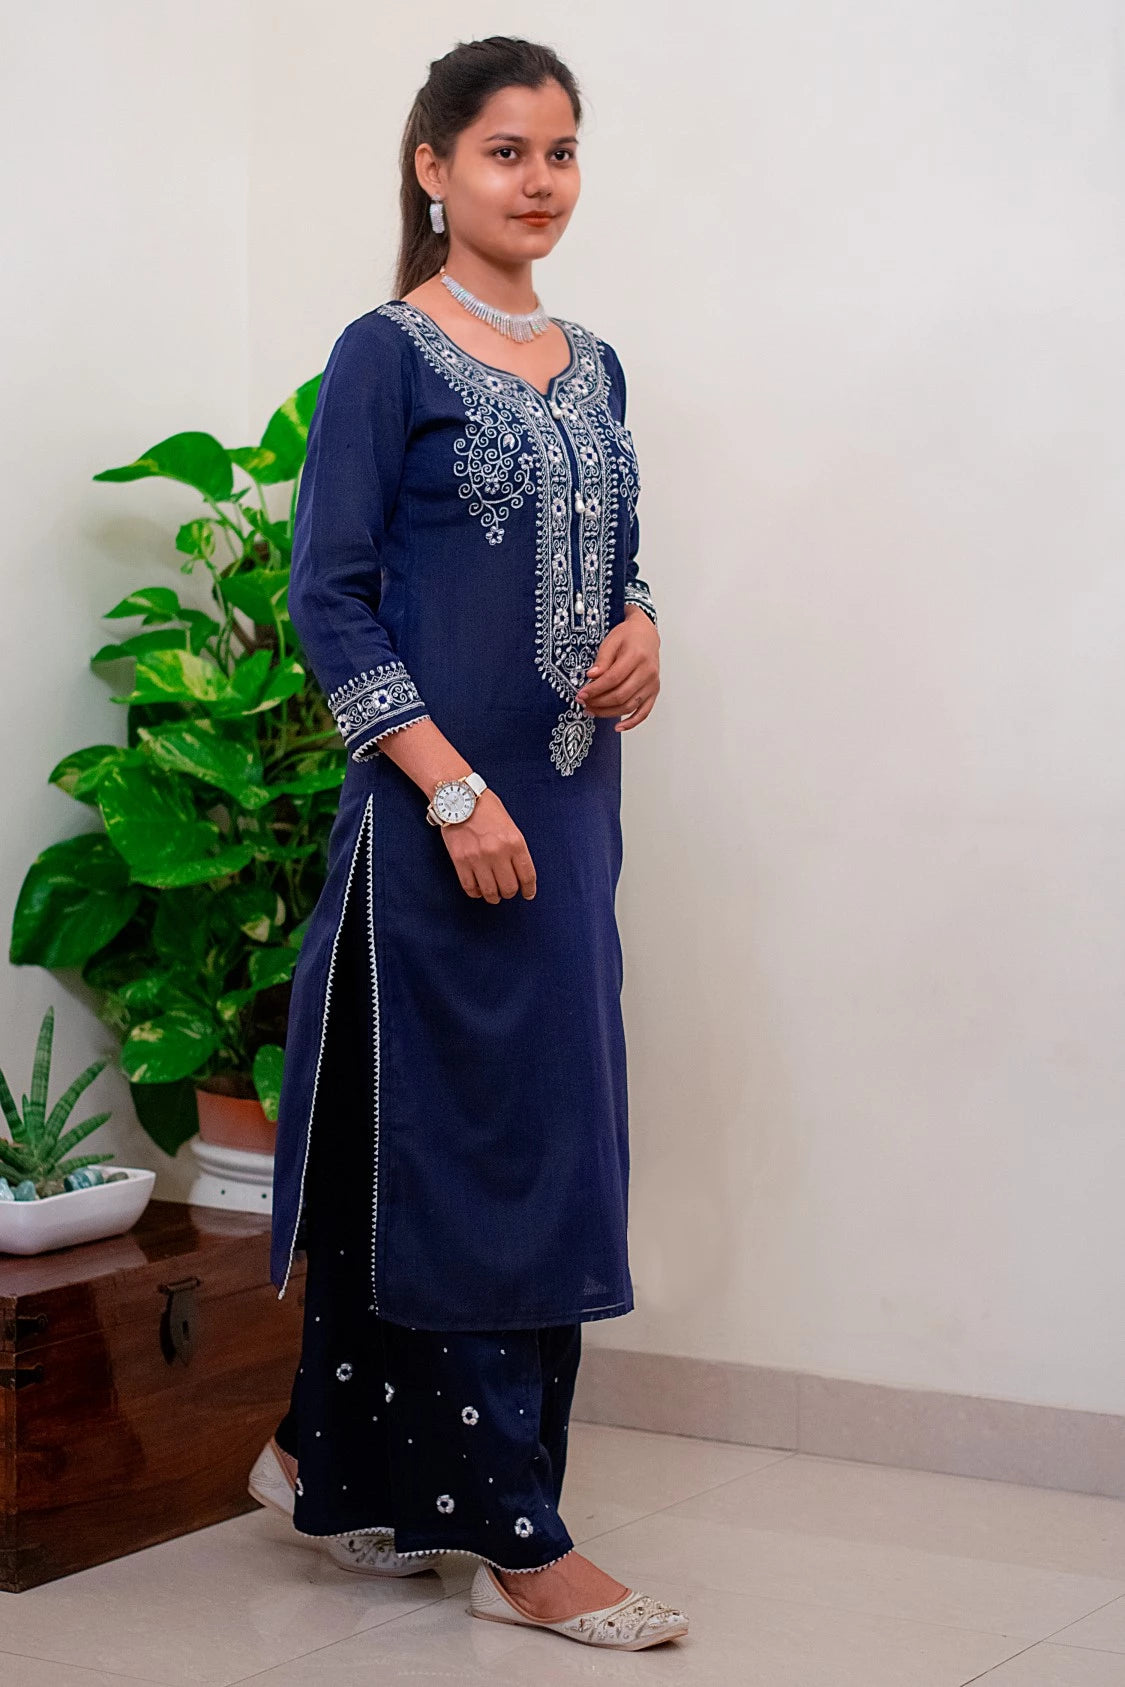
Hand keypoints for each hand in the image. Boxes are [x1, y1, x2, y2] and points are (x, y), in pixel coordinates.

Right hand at [440, 789, 536, 902]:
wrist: (459, 797)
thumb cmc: (485, 807)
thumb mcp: (510, 824)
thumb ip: (515, 847)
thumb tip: (518, 871)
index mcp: (515, 842)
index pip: (527, 875)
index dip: (529, 889)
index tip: (528, 894)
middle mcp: (498, 852)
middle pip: (509, 887)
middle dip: (510, 893)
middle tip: (508, 891)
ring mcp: (478, 858)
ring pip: (490, 892)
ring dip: (493, 897)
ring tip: (493, 895)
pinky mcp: (460, 861)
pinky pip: (469, 887)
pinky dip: (475, 893)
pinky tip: (478, 890)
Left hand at [575, 607, 659, 730]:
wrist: (646, 635)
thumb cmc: (628, 637)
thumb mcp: (611, 642)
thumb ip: (602, 661)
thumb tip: (592, 677)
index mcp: (637, 656)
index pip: (613, 679)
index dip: (595, 689)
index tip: (581, 694)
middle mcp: (647, 672)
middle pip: (621, 695)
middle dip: (599, 702)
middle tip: (584, 703)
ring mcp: (652, 684)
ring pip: (629, 705)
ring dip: (609, 713)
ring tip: (592, 711)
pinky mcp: (654, 691)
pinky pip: (644, 712)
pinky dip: (632, 722)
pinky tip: (618, 727)